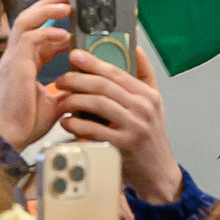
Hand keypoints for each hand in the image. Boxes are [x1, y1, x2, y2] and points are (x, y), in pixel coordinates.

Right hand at [0, 0, 72, 152]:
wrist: (11, 138)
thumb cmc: (27, 123)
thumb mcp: (55, 102)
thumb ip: (68, 90)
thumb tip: (86, 85)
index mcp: (26, 63)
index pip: (41, 34)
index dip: (59, 24)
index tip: (79, 19)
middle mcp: (17, 56)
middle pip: (30, 19)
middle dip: (51, 6)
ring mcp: (13, 59)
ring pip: (26, 22)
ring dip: (47, 11)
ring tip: (68, 5)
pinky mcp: (14, 65)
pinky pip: (28, 39)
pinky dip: (47, 33)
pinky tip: (64, 34)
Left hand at [54, 46, 181, 202]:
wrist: (158, 172)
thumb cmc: (150, 137)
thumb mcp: (155, 104)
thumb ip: (145, 76)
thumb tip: (135, 47)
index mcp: (149, 95)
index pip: (117, 72)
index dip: (93, 62)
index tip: (75, 55)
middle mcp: (143, 109)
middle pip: (104, 86)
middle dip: (77, 80)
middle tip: (61, 80)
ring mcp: (134, 127)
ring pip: (97, 104)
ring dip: (74, 100)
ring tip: (62, 101)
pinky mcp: (123, 145)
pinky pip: (93, 129)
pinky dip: (76, 124)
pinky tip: (67, 122)